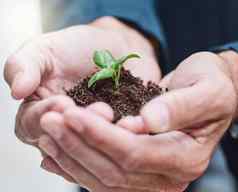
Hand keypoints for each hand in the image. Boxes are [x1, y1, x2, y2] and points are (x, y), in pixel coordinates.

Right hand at [4, 17, 159, 183]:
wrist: (113, 46)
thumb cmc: (74, 47)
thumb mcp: (44, 49)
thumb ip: (25, 65)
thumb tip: (16, 90)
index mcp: (41, 112)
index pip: (32, 126)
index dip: (46, 117)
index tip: (62, 101)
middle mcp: (66, 129)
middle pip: (65, 143)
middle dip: (80, 129)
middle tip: (97, 109)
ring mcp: (92, 132)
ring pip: (94, 147)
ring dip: (103, 136)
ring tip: (112, 114)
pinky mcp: (118, 131)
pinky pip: (123, 140)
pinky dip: (129, 134)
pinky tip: (135, 124)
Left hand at [40, 52, 235, 190]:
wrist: (210, 92)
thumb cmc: (210, 87)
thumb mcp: (206, 90)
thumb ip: (180, 106)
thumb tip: (148, 121)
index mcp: (186, 157)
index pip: (135, 154)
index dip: (101, 136)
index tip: (72, 114)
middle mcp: (168, 176)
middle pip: (114, 171)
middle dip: (78, 145)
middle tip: (49, 120)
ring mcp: (151, 177)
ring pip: (103, 179)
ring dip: (71, 156)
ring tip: (46, 134)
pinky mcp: (137, 170)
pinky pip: (102, 177)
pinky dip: (76, 166)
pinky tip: (55, 155)